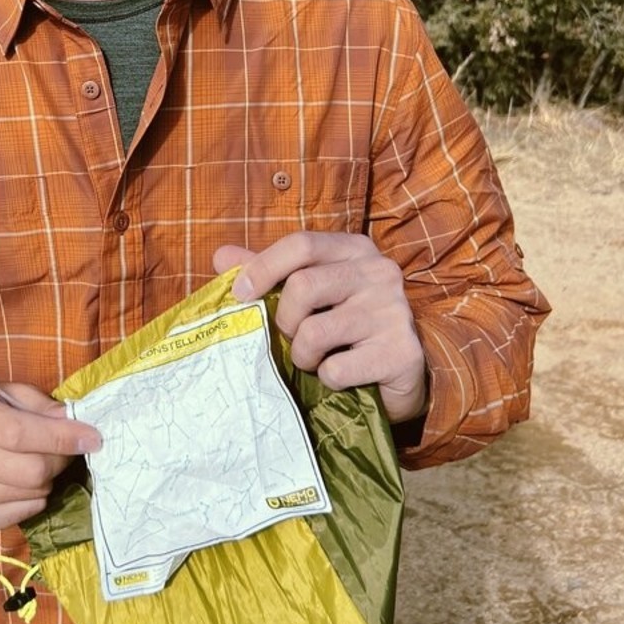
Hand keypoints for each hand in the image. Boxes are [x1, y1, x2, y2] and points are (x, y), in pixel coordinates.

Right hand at [0, 382, 101, 533]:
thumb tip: (75, 422)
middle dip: (60, 460)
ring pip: (30, 495)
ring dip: (48, 479)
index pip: (18, 434)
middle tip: (67, 449)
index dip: (60, 438)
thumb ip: (41, 406)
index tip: (93, 438)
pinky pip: (23, 514)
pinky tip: (22, 482)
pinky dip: (35, 499)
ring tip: (40, 461)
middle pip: (29, 472)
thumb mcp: (8, 392)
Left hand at [213, 232, 427, 425]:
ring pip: (315, 333)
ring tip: (314, 359)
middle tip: (290, 337)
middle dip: (284, 320)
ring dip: (302, 355)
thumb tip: (220, 256)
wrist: (402, 371)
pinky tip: (341, 375)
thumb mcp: (309, 290)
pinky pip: (337, 370)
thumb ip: (268, 271)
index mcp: (354, 249)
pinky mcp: (401, 354)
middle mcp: (380, 272)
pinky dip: (327, 378)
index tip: (240, 293)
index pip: (301, 244)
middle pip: (304, 286)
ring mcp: (394, 312)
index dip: (263, 267)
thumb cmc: (345, 323)